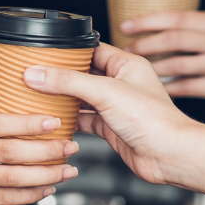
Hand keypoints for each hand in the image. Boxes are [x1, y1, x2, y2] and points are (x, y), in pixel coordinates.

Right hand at [0, 107, 78, 204]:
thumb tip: (22, 113)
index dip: (29, 123)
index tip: (54, 122)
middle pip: (10, 151)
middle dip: (46, 150)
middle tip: (71, 146)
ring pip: (11, 178)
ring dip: (45, 175)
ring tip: (67, 170)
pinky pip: (2, 199)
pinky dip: (28, 195)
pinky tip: (45, 189)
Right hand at [23, 44, 195, 184]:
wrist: (168, 156)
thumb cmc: (153, 120)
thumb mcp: (105, 92)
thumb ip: (69, 82)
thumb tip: (38, 74)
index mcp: (127, 65)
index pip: (91, 49)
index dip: (68, 51)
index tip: (44, 53)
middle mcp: (121, 83)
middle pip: (83, 74)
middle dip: (61, 76)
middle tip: (36, 75)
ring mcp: (115, 107)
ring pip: (82, 98)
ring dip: (63, 98)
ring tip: (39, 95)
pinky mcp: (111, 128)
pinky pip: (84, 120)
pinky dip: (69, 120)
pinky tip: (54, 120)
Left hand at [122, 11, 204, 110]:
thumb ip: (200, 27)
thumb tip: (159, 28)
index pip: (177, 17)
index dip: (148, 20)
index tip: (126, 25)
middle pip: (174, 39)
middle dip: (145, 44)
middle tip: (125, 50)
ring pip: (178, 64)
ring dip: (153, 68)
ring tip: (136, 71)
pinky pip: (189, 87)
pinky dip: (169, 88)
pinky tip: (156, 89)